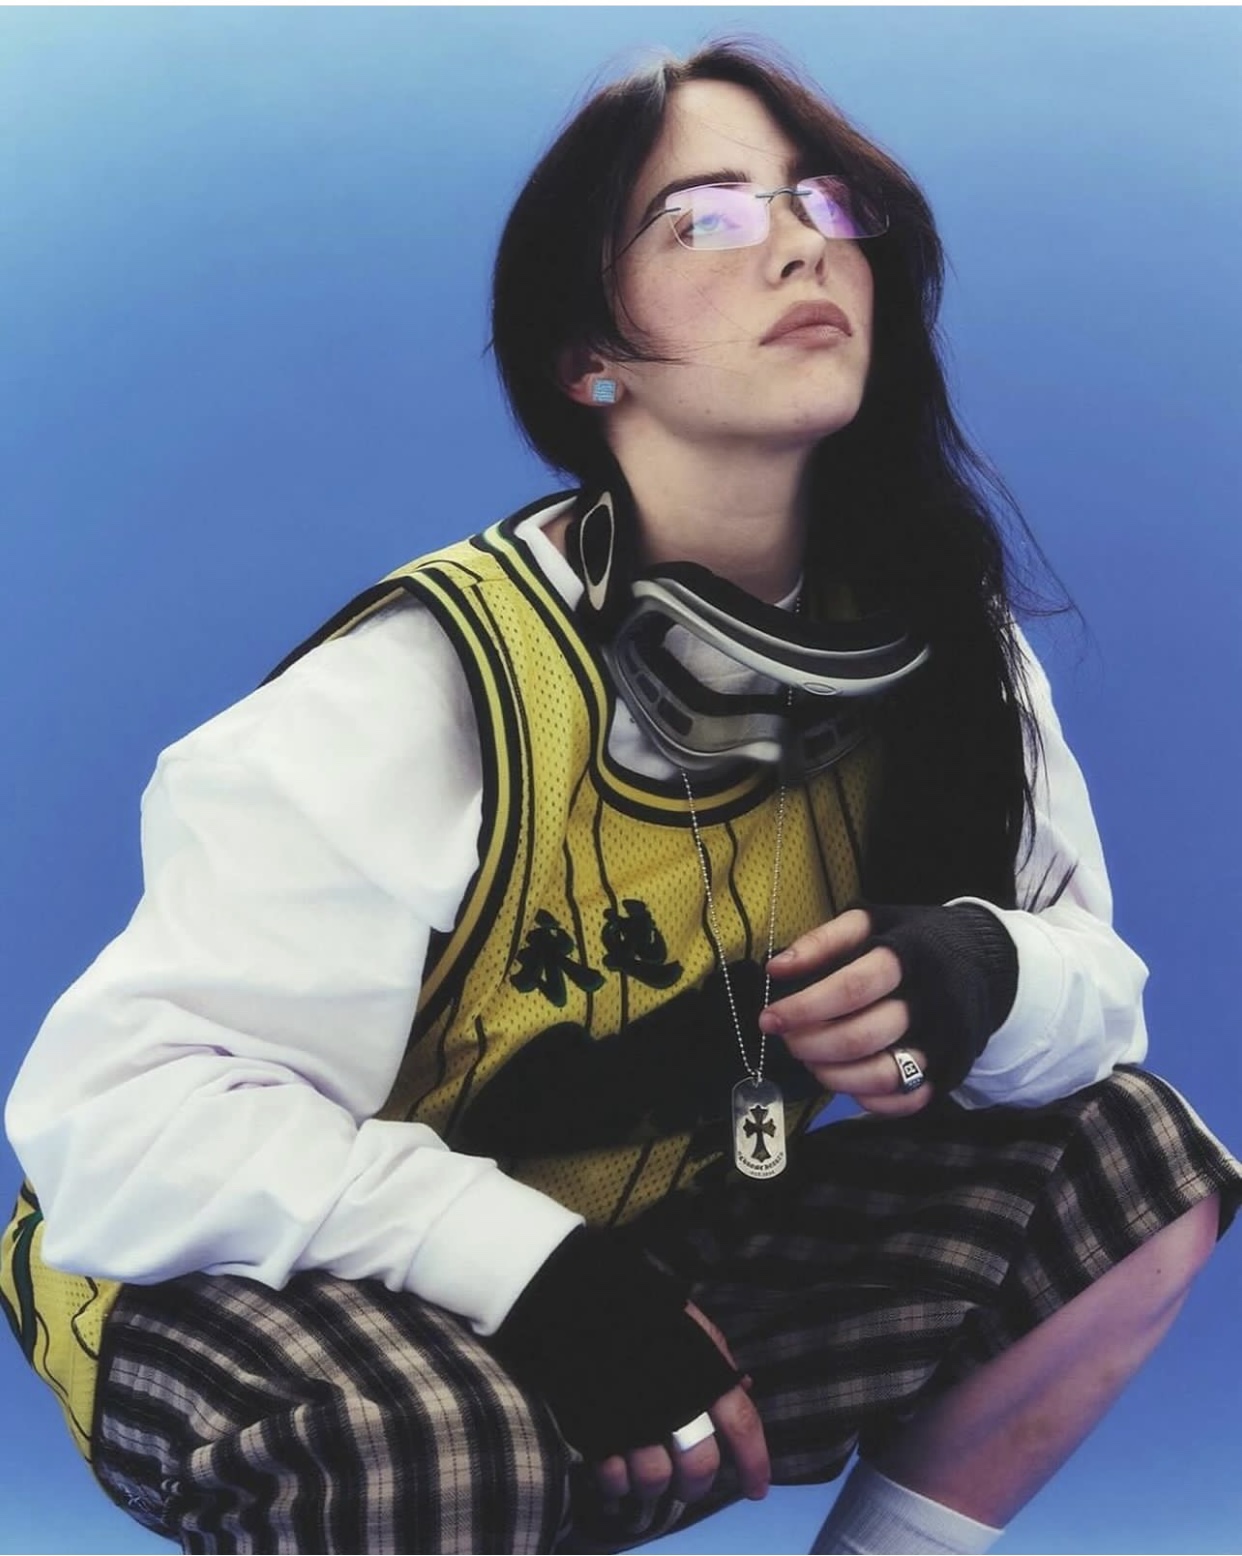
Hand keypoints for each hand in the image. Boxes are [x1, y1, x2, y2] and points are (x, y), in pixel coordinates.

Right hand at [592, 1301, 769, 1520]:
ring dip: (655, 1486)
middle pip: (698, 1467)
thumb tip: (744, 1387)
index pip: (742, 1426)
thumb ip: (716, 1358)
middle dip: (696, 1485)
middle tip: (688, 1484)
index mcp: (703, 1372)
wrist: (580, 1295)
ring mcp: (633, 1420)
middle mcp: (674, 1402)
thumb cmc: (642, 1307)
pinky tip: (618, 1469)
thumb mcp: (689, 1324)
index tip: (757, 1490)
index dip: (754, 1463)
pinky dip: (617, 1482)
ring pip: (655, 1480)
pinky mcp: (596, 1430)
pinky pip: (612, 1478)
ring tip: (648, 1474)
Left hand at [759, 908, 934, 1116]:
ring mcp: (945, 1041)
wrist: (986, 960)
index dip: (805, 1007)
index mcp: (910, 955)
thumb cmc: (914, 940)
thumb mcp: (873, 922)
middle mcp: (932, 1001)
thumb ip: (824, 940)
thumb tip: (777, 968)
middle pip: (862, 1037)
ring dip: (833, 1076)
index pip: (852, 987)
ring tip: (812, 1060)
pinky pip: (906, 1100)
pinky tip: (846, 1079)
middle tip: (788, 1039)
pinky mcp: (952, 1071)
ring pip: (883, 1075)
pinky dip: (868, 1099)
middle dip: (811, 1045)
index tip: (770, 1018)